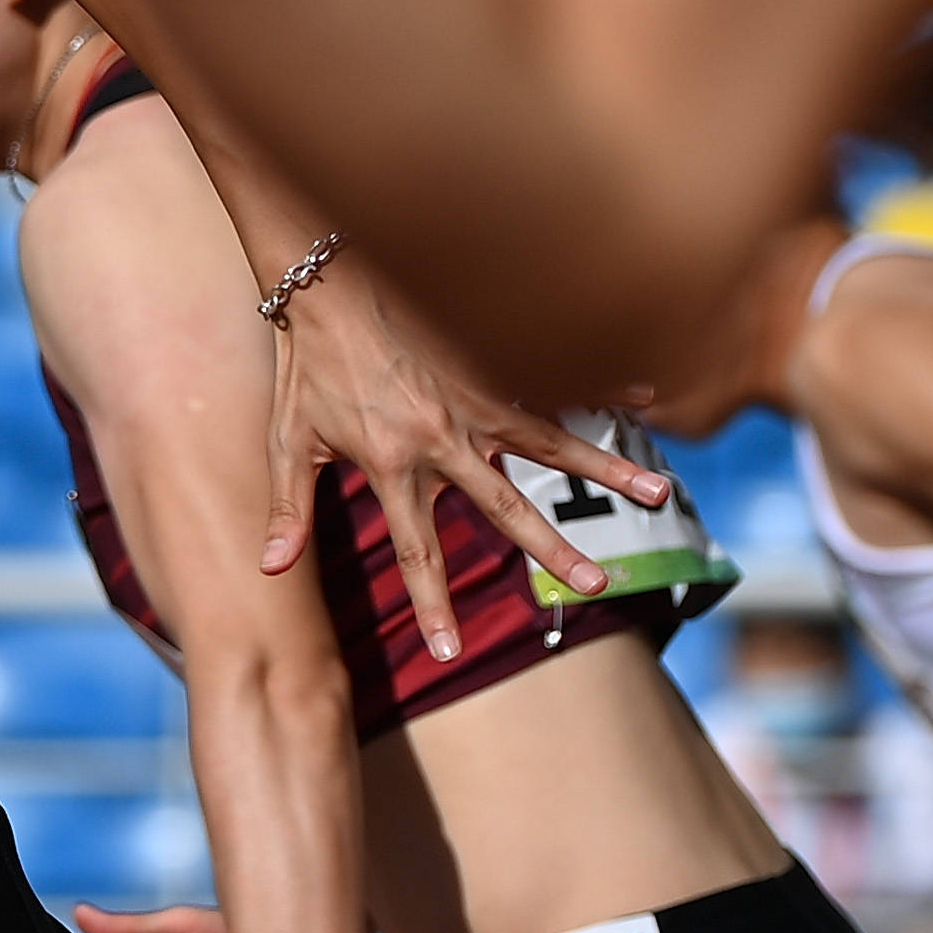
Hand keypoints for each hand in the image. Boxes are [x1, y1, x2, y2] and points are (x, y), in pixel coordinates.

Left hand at [261, 264, 672, 654]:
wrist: (324, 280)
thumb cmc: (305, 366)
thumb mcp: (286, 442)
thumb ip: (290, 509)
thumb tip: (273, 570)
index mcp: (391, 466)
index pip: (417, 551)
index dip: (431, 603)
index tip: (448, 652)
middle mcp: (442, 440)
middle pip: (507, 508)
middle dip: (552, 550)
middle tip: (596, 587)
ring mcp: (472, 401)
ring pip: (551, 445)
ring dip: (607, 468)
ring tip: (659, 492)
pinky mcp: (487, 364)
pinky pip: (552, 383)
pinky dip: (601, 387)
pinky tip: (649, 394)